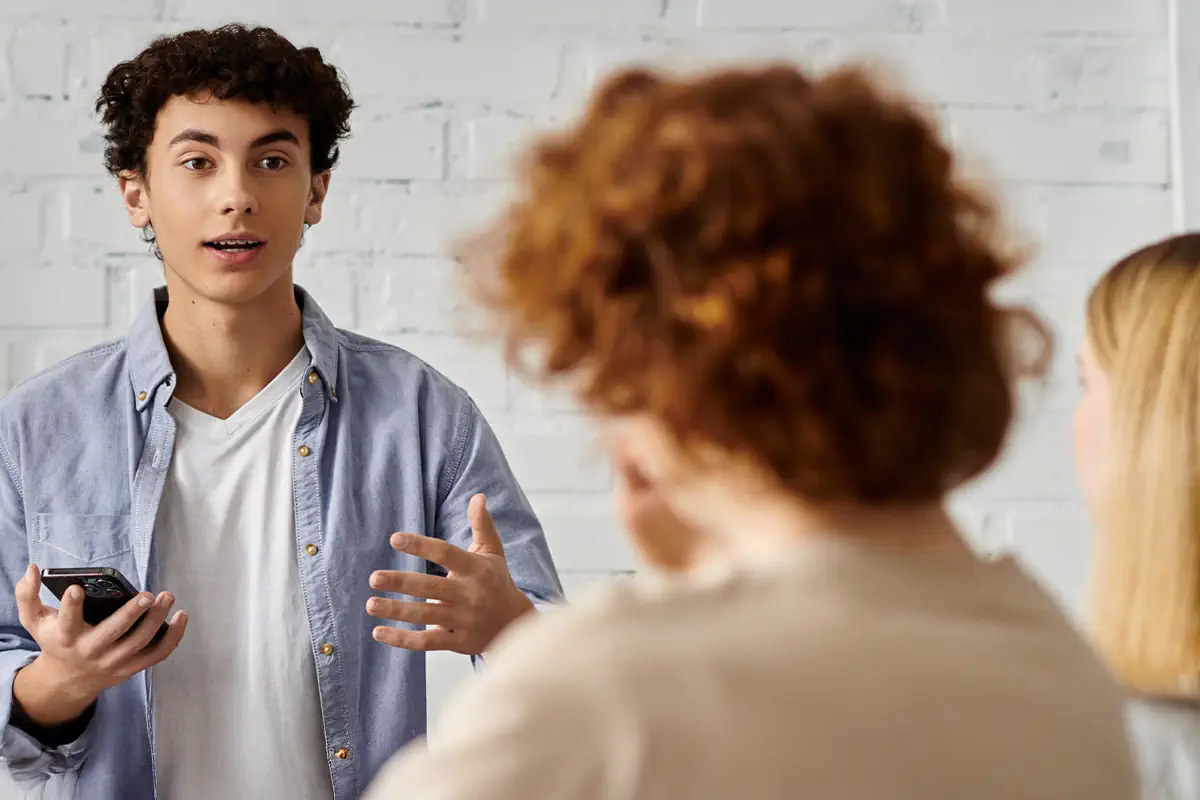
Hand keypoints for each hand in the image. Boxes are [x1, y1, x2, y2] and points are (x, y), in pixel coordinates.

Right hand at [12, 564, 187, 725]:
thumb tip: (33, 568)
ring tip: (167, 597)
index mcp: (67, 637)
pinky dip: (173, 637)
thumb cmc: (55, 640)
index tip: (77, 588)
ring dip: (157, 620)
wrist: (67, 679)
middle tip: (148, 594)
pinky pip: (157, 654)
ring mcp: (113, 661)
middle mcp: (91, 651)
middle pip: (114, 633)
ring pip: (140, 643)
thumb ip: (27, 596)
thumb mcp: (34, 621)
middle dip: (131, 614)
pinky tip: (181, 616)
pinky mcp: (131, 667)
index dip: (71, 606)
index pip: (68, 622)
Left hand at [367, 494, 534, 653]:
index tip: (395, 539)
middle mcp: (469, 594)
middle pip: (431, 587)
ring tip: (371, 604)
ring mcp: (463, 620)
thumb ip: (482, 525)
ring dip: (397, 611)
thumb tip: (478, 496)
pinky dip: (402, 640)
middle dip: (401, 582)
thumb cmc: (497, 582)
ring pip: (426, 616)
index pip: (445, 553)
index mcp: (475, 569)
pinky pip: (426, 643)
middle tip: (374, 578)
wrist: (516, 624)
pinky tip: (378, 632)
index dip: (420, 546)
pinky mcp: (457, 642)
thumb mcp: (493, 552)